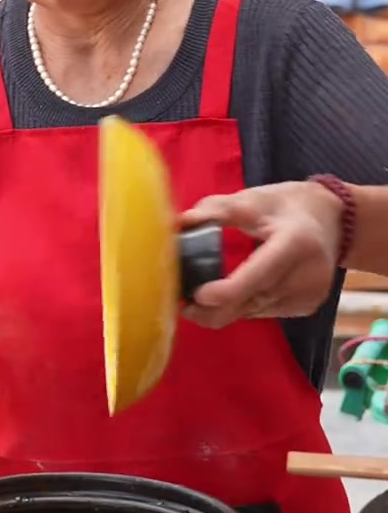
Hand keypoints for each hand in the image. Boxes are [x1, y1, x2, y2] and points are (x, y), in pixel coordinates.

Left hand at [179, 181, 343, 328]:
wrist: (334, 220)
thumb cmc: (286, 205)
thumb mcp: (252, 199)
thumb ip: (216, 211)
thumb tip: (178, 224)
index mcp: (295, 242)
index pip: (258, 275)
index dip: (225, 291)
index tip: (195, 295)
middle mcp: (308, 274)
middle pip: (253, 301)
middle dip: (214, 307)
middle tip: (183, 302)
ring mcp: (310, 295)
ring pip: (255, 312)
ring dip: (227, 308)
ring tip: (203, 294)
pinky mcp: (308, 306)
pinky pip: (265, 312)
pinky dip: (245, 305)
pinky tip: (236, 292)